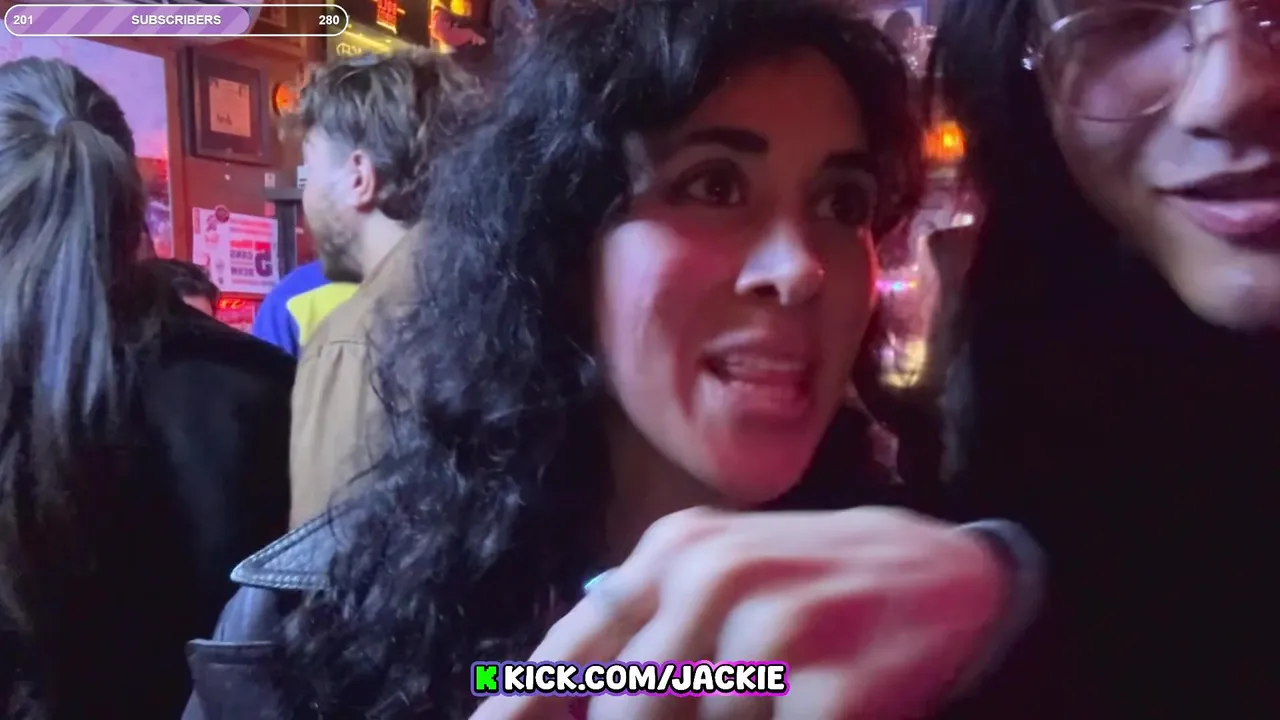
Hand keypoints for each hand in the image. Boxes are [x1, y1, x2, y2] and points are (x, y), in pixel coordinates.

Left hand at [471, 506, 1008, 719]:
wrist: (946, 572)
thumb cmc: (811, 583)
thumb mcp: (718, 577)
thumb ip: (640, 628)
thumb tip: (550, 701)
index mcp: (674, 553)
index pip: (575, 652)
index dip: (524, 709)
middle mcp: (716, 578)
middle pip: (625, 708)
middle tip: (709, 715)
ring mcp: (780, 628)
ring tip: (770, 699)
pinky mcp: (839, 685)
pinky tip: (799, 710)